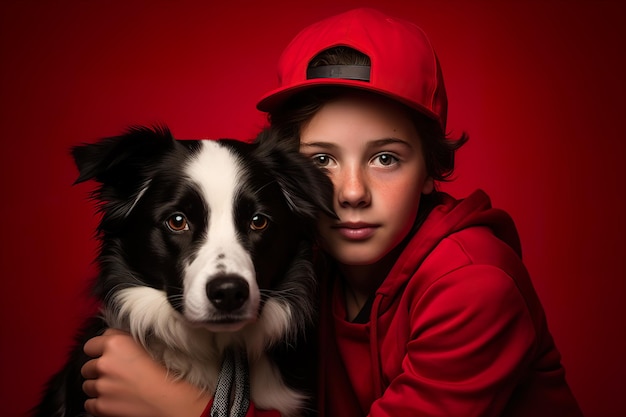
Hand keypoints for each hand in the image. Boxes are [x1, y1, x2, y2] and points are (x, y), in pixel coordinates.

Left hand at [81, 328, 209, 416]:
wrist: (168, 400)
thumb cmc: (163, 373)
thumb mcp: (145, 346)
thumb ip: (122, 340)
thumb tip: (109, 339)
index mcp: (115, 344)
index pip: (91, 345)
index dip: (98, 351)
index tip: (105, 356)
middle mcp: (104, 363)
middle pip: (87, 366)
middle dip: (98, 371)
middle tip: (116, 375)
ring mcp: (101, 385)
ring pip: (88, 385)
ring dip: (99, 387)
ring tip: (117, 389)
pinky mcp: (100, 405)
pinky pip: (89, 403)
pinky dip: (99, 403)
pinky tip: (115, 400)